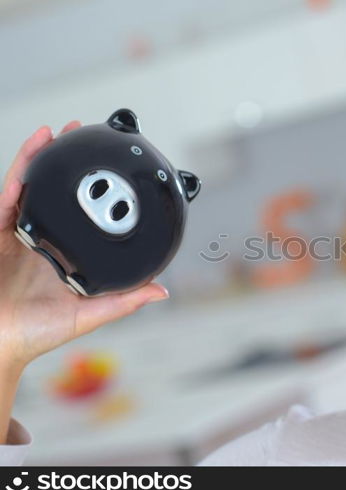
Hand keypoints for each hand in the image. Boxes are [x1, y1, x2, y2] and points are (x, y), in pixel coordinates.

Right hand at [0, 122, 168, 372]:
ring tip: (58, 132)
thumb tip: (161, 291)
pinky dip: (20, 173)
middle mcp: (41, 239)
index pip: (79, 213)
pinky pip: (7, 197)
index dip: (92, 189)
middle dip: (66, 160)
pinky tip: (35, 151)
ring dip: (42, 156)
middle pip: (54, 191)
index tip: (111, 166)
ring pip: (30, 186)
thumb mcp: (89, 314)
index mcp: (63, 253)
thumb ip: (123, 301)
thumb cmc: (35, 333)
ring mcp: (16, 233)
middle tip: (83, 132)